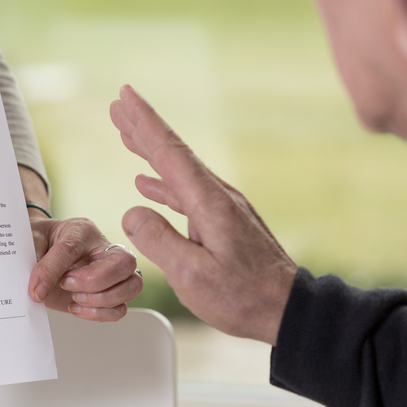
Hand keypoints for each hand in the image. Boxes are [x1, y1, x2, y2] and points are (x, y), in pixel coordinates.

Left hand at [28, 216, 141, 321]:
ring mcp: (110, 273)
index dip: (53, 270)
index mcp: (82, 230)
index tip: (37, 286)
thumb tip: (38, 290)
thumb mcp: (32, 245)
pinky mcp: (107, 294)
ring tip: (73, 298)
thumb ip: (37, 263)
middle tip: (65, 285)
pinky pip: (120, 309)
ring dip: (101, 300)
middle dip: (93, 281)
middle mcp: (103, 250)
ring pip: (132, 286)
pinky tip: (76, 307)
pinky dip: (100, 314)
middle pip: (124, 262)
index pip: (74, 248)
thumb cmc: (41, 243)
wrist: (40, 252)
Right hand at [110, 85, 297, 344]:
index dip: (144, 124)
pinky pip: (185, 192)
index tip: (125, 97)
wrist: (286, 309)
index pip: (169, 154)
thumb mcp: (191, 274)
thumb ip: (157, 240)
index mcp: (208, 204)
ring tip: (127, 136)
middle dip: (143, 127)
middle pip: (173, 153)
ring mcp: (222, 208)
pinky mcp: (224, 222)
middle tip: (119, 104)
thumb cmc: (242, 296)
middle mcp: (217, 197)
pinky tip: (147, 185)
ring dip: (150, 152)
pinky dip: (162, 183)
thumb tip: (132, 211)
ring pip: (178, 171)